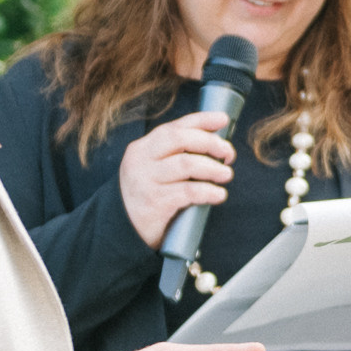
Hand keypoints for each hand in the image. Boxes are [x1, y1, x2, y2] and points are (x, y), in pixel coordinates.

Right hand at [119, 109, 236, 249]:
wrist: (122, 231)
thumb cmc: (147, 197)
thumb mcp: (154, 170)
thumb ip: (176, 156)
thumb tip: (216, 143)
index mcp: (143, 148)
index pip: (174, 127)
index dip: (201, 120)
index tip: (223, 119)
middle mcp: (141, 160)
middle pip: (180, 139)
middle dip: (210, 143)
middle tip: (228, 154)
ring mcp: (145, 181)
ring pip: (187, 164)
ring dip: (213, 168)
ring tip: (226, 175)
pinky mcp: (153, 202)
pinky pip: (188, 192)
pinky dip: (208, 191)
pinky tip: (218, 195)